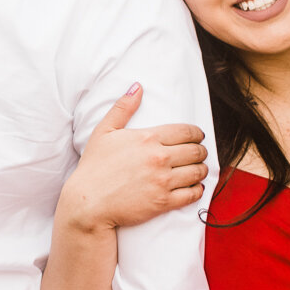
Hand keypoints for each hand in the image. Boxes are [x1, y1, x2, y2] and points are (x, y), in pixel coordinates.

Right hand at [58, 83, 206, 232]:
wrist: (88, 202)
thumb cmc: (93, 167)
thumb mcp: (103, 131)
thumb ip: (122, 108)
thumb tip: (137, 87)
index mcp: (147, 138)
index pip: (186, 131)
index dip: (196, 133)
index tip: (198, 136)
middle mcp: (159, 158)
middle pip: (195, 151)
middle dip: (201, 151)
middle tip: (200, 153)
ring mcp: (162, 181)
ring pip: (197, 172)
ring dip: (202, 169)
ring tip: (199, 169)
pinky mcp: (163, 202)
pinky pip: (191, 195)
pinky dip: (198, 190)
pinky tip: (196, 187)